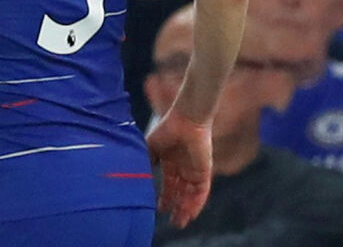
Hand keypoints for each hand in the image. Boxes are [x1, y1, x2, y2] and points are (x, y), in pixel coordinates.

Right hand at [146, 110, 212, 228]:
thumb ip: (146, 161)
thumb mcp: (151, 147)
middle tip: (174, 223)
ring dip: (187, 209)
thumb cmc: (167, 129)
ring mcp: (195, 170)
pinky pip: (202, 191)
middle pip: (181, 193)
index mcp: (171, 162)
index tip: (159, 209)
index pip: (169, 184)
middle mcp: (184, 168)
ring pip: (191, 195)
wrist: (185, 119)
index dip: (165, 197)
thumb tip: (137, 176)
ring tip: (181, 222)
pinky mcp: (204, 171)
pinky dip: (197, 203)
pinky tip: (191, 213)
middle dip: (177, 207)